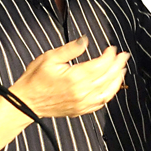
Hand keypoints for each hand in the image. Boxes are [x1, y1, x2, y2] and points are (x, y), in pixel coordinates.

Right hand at [11, 36, 129, 117]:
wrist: (26, 102)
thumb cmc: (35, 79)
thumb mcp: (50, 58)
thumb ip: (70, 49)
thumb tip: (85, 40)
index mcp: (75, 77)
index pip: (101, 64)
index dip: (110, 55)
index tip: (112, 48)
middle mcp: (82, 91)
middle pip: (108, 76)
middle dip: (118, 65)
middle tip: (124, 56)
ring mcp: (83, 103)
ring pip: (108, 91)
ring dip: (118, 79)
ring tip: (122, 69)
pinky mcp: (82, 110)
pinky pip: (101, 102)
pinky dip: (110, 93)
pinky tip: (112, 86)